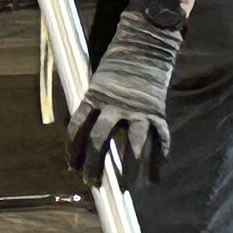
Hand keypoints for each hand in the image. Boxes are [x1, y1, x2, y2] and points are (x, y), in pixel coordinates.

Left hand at [72, 0, 185, 184]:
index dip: (73, 150)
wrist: (145, 44)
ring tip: (124, 187)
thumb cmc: (118, 68)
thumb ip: (93, 110)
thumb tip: (84, 142)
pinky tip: (154, 180)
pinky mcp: (157, 112)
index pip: (77, 127)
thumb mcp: (98, 84)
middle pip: (100, 140)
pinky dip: (158, 162)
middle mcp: (115, 104)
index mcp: (94, 96)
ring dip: (129, 170)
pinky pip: (159, 141)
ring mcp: (138, 109)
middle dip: (94, 165)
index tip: (72, 167)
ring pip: (133, 145)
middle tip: (93, 182)